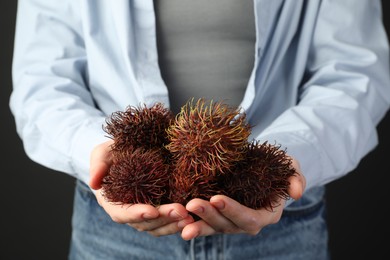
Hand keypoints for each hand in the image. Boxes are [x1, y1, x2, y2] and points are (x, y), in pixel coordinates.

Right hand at [89, 140, 193, 236]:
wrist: (128, 151)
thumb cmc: (113, 152)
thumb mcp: (102, 152)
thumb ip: (98, 164)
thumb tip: (93, 183)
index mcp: (112, 201)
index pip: (122, 213)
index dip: (136, 214)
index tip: (151, 210)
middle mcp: (128, 211)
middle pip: (144, 222)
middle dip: (162, 218)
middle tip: (180, 210)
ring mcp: (144, 211)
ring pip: (158, 225)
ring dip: (173, 223)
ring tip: (189, 217)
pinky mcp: (159, 207)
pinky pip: (167, 220)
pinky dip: (178, 221)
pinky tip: (192, 217)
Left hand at [180, 157, 305, 239]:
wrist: (263, 167)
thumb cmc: (278, 167)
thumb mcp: (291, 167)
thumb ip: (296, 178)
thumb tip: (296, 193)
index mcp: (266, 214)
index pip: (250, 218)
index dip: (234, 211)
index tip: (217, 198)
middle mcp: (247, 222)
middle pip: (228, 225)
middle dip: (210, 216)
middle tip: (193, 203)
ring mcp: (231, 220)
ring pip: (213, 226)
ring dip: (197, 222)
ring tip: (180, 215)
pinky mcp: (218, 215)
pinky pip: (204, 221)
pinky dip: (191, 220)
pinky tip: (176, 217)